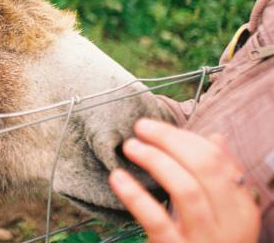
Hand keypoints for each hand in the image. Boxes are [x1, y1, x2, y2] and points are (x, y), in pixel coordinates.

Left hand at [109, 118, 260, 242]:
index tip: (157, 126)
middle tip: (141, 128)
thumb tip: (215, 137)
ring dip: (155, 161)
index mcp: (241, 209)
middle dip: (170, 141)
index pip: (217, 160)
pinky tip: (118, 177)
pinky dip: (135, 195)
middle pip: (204, 168)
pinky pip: (156, 220)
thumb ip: (219, 176)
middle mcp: (229, 224)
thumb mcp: (222, 214)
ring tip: (130, 147)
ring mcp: (204, 241)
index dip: (184, 137)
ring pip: (185, 189)